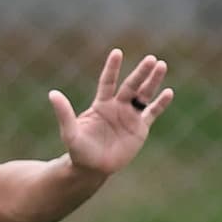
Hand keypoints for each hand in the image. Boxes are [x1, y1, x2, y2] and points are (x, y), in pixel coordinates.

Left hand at [48, 48, 173, 175]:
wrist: (92, 168)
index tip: (117, 52)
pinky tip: (169, 92)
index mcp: (101, 105)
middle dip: (141, 72)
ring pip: (144, 95)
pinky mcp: (140, 129)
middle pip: (131, 86)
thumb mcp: (69, 132)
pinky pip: (152, 113)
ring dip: (153, 82)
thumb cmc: (78, 150)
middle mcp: (117, 107)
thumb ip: (64, 113)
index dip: (112, 68)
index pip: (108, 82)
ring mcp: (130, 117)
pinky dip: (160, 104)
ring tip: (161, 65)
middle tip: (151, 59)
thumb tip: (52, 94)